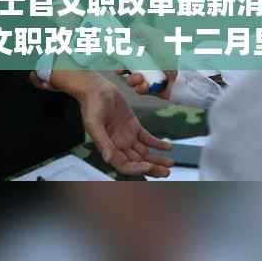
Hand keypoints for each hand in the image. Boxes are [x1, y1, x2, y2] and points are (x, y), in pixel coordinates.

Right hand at [29, 68, 173, 177]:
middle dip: (152, 168)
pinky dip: (157, 143)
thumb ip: (103, 142)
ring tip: (170, 163)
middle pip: (137, 162)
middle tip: (166, 172)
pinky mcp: (133, 126)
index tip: (149, 167)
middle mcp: (118, 145)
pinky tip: (167, 146)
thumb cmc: (92, 105)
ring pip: (144, 153)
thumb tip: (110, 159)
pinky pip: (147, 138)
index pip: (124, 165)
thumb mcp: (94, 124)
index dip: (137, 169)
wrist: (97, 89)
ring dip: (157, 159)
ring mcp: (127, 137)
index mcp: (108, 148)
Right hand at [118, 22, 177, 99]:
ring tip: (140, 78)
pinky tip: (146, 86)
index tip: (115, 60)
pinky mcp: (154, 90)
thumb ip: (139, 30)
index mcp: (147, 51)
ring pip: (132, 81)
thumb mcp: (155, 36)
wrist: (186, 74)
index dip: (119, 58)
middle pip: (126, 69)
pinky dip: (141, 88)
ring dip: (132, 80)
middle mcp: (148, 64)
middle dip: (122, 70)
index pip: (127, 55)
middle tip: (122, 71)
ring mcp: (150, 77)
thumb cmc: (171, 53)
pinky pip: (141, 90)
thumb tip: (126, 32)